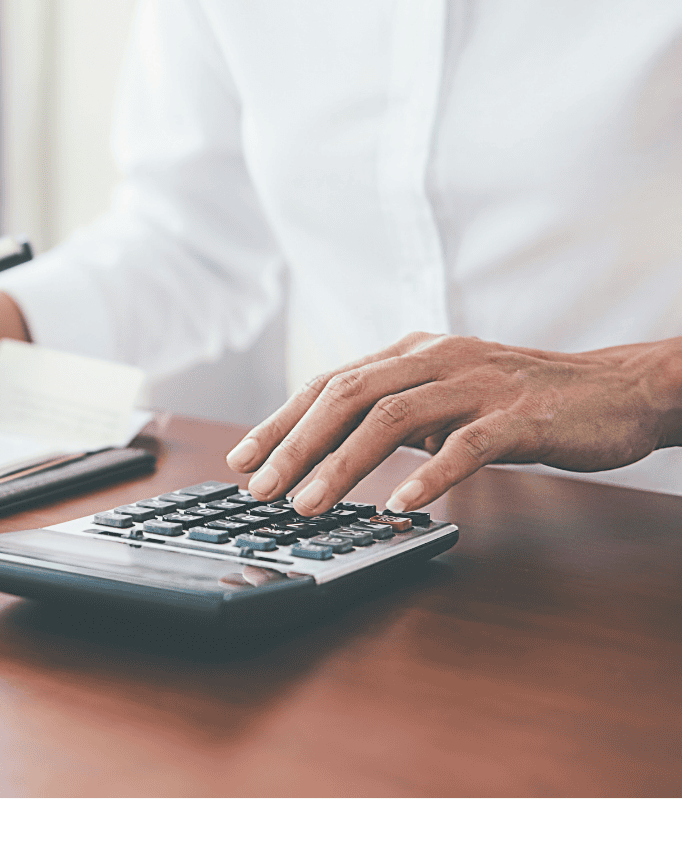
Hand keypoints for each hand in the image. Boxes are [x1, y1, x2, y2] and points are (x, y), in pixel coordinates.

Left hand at [225, 331, 681, 515]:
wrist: (617, 390)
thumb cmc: (524, 399)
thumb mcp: (447, 396)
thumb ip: (395, 413)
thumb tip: (331, 449)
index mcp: (411, 353)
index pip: (328, 383)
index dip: (280, 421)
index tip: (242, 458)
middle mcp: (435, 359)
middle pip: (346, 396)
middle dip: (294, 445)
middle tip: (259, 488)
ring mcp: (476, 385)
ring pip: (391, 420)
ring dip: (342, 465)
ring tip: (308, 504)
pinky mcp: (518, 417)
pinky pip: (465, 447)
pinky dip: (427, 476)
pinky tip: (400, 506)